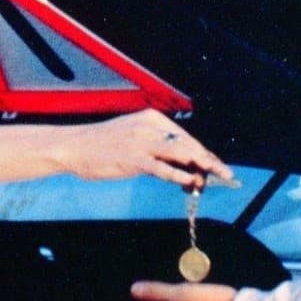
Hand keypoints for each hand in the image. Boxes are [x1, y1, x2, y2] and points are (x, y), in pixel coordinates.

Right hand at [56, 109, 232, 189]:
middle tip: (226, 175)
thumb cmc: (102, 145)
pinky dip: (178, 174)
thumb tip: (182, 168)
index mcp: (152, 119)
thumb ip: (157, 150)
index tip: (217, 167)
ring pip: (180, 153)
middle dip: (209, 161)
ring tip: (214, 179)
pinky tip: (191, 181)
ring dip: (201, 168)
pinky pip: (161, 167)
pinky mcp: (133, 158)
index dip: (205, 154)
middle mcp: (150, 126)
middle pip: (188, 144)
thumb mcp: (133, 139)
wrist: (73, 146)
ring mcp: (142, 141)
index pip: (186, 137)